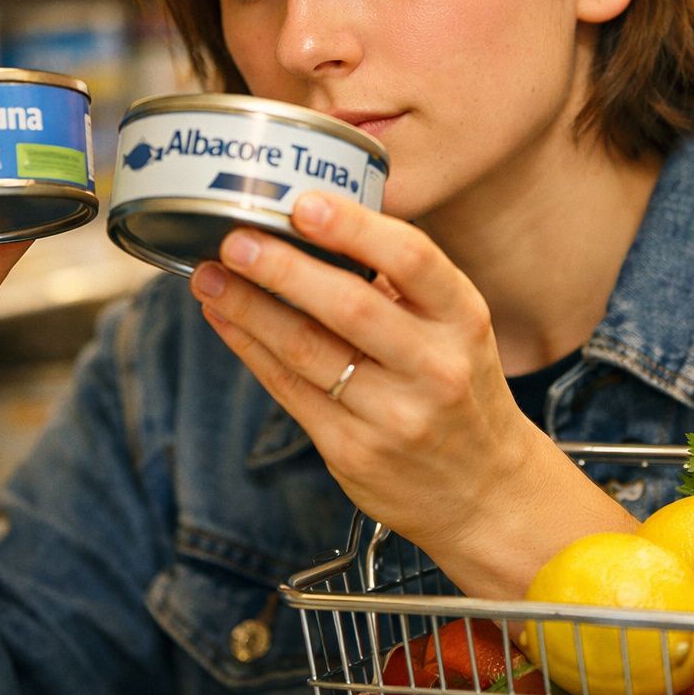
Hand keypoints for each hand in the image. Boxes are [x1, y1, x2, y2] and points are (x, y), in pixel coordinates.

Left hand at [188, 192, 626, 594]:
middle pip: (350, 306)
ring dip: (248, 308)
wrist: (484, 491)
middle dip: (282, 268)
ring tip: (209, 276)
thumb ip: (401, 282)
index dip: (355, 228)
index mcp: (463, 319)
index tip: (303, 203)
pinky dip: (250, 349)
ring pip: (307, 350)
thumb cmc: (459, 390)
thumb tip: (315, 220)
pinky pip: (289, 390)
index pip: (413, 260)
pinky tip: (225, 319)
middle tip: (234, 239)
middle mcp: (435, 366)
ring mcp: (394, 415)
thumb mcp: (456, 328)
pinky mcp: (354, 452)